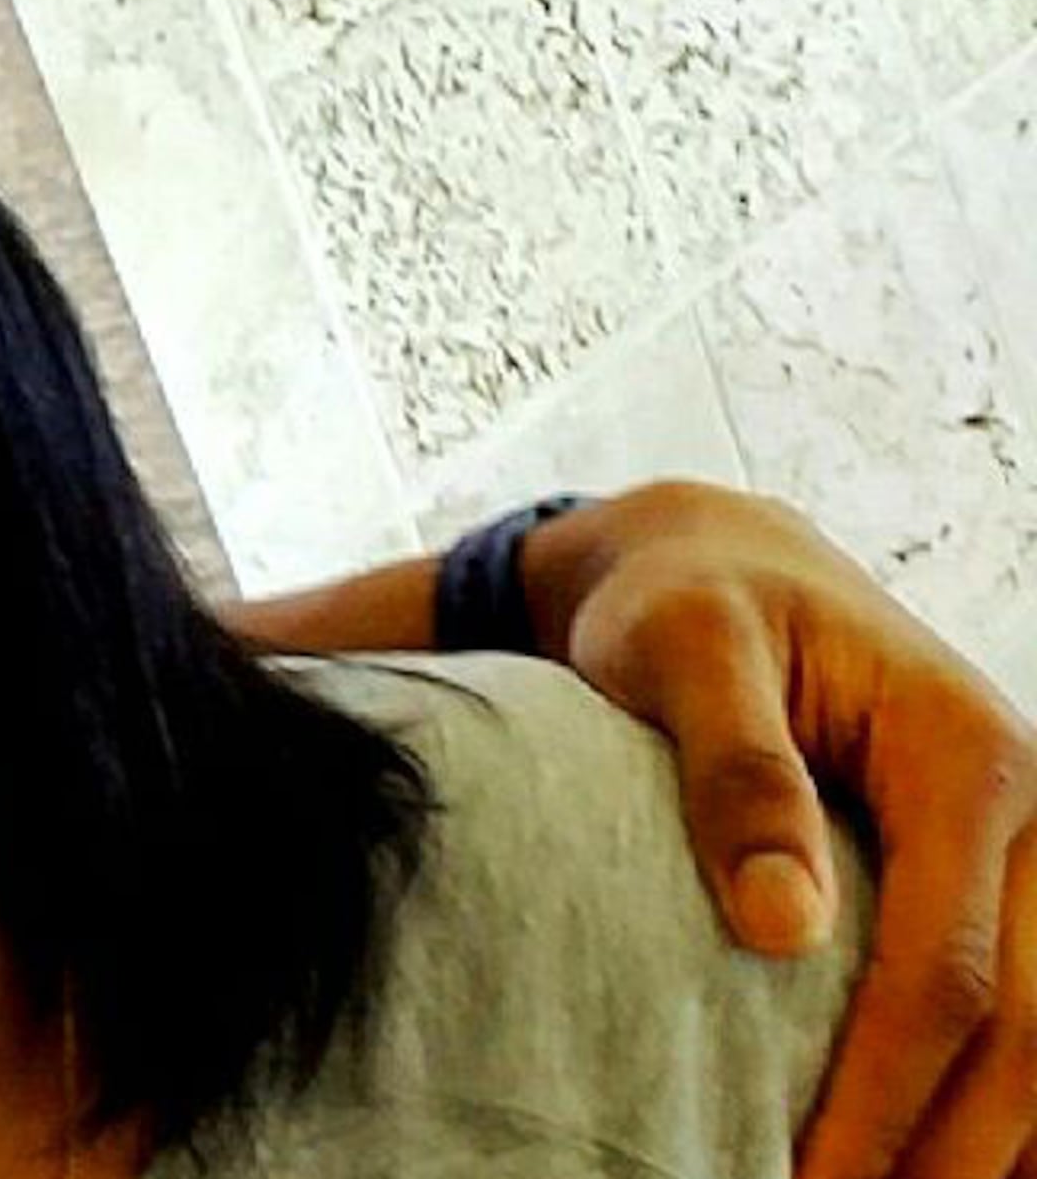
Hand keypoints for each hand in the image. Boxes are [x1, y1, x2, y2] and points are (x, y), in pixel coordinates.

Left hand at [532, 480, 1036, 1178]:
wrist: (720, 566)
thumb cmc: (687, 606)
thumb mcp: (684, 651)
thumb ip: (735, 771)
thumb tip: (781, 926)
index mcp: (969, 753)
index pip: (951, 967)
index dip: (889, 1089)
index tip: (813, 1177)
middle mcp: (1033, 812)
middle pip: (1027, 1028)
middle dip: (947, 1149)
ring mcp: (1033, 857)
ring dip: (990, 1143)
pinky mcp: (1006, 889)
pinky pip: (1030, 1013)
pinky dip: (998, 1103)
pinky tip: (937, 1163)